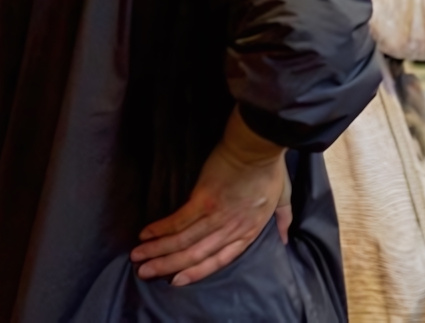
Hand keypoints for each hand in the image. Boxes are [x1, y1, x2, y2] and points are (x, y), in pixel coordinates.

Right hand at [131, 109, 287, 285]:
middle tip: (144, 272)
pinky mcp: (203, 199)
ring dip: (158, 250)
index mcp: (249, 230)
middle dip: (168, 265)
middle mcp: (231, 228)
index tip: (177, 280)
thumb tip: (286, 239)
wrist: (258, 144)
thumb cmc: (270, 167)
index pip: (221, 259)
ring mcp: (217, 215)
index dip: (197, 272)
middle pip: (196, 254)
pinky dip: (161, 229)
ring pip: (183, 241)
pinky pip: (178, 221)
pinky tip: (146, 234)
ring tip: (138, 256)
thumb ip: (283, 219)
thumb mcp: (283, 197)